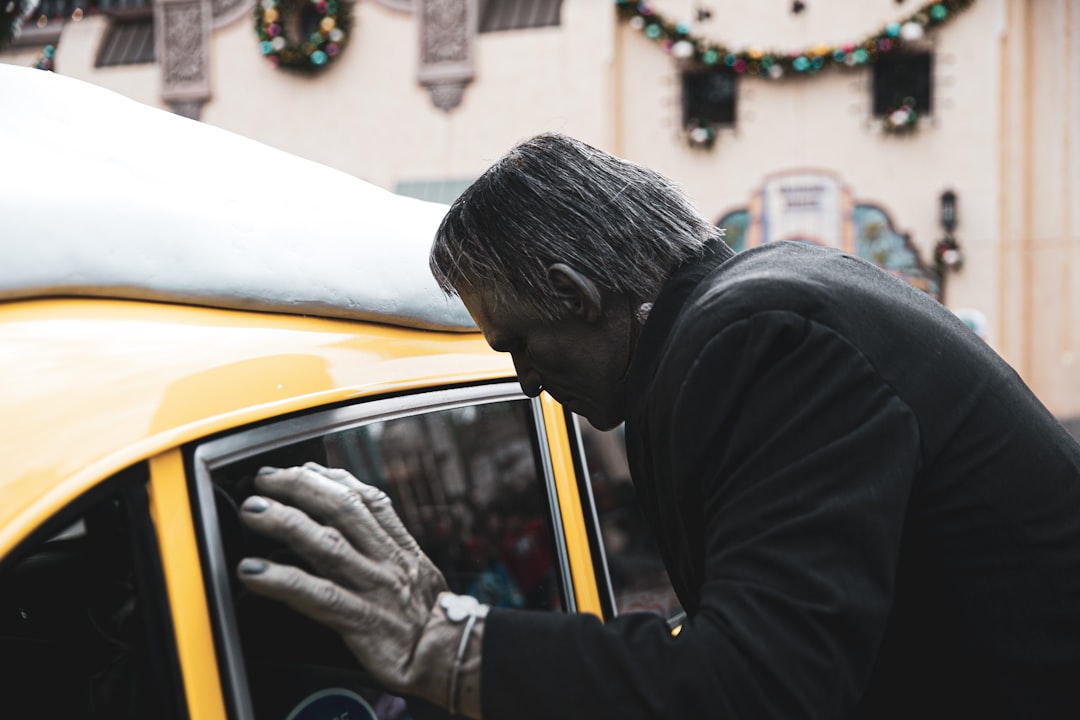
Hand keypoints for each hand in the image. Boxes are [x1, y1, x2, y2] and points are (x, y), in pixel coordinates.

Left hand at [235, 462, 449, 698]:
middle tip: (265, 479)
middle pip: (343, 509)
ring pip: (327, 544)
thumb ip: (389, 548)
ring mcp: (374, 587)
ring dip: (285, 522)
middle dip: (301, 487)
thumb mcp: (418, 574)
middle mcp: (387, 560)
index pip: (368, 499)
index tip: (303, 467)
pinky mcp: (362, 620)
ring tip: (253, 511)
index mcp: (402, 548)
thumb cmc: (430, 621)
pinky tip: (252, 573)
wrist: (455, 657)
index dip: (333, 478)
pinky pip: (317, 595)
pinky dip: (282, 581)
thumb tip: (360, 523)